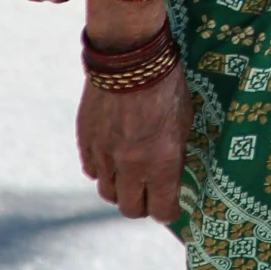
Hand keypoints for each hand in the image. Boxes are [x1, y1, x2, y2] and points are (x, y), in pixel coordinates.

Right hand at [77, 65, 191, 222]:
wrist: (130, 57)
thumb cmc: (167, 84)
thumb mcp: (184, 119)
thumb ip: (175, 152)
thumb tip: (172, 174)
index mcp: (161, 161)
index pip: (161, 208)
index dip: (167, 212)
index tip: (171, 209)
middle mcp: (131, 165)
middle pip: (130, 208)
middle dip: (142, 206)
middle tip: (150, 197)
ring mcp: (105, 154)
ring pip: (108, 193)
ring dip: (120, 190)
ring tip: (130, 180)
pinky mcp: (86, 141)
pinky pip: (92, 170)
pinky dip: (102, 171)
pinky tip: (112, 161)